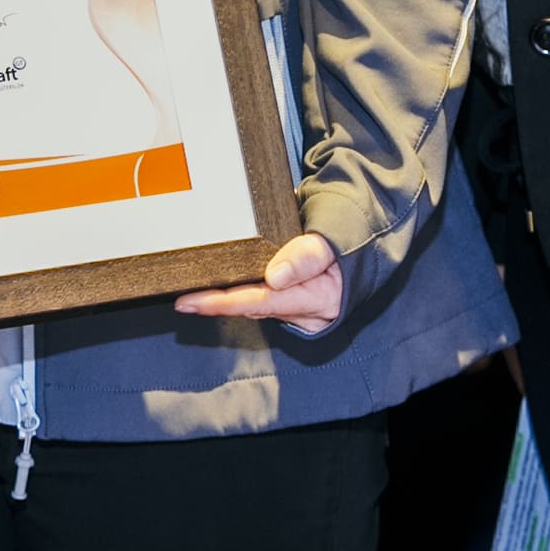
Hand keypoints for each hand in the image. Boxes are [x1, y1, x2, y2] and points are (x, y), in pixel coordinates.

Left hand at [176, 231, 345, 327]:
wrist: (368, 238)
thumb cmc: (351, 236)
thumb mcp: (334, 239)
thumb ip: (307, 256)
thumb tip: (275, 277)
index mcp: (321, 300)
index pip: (263, 302)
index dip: (224, 303)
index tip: (191, 302)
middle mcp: (309, 314)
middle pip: (254, 307)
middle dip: (217, 304)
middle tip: (181, 298)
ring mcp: (301, 312)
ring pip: (255, 305)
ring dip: (226, 298)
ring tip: (191, 293)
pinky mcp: (294, 304)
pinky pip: (262, 300)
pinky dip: (241, 292)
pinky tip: (218, 286)